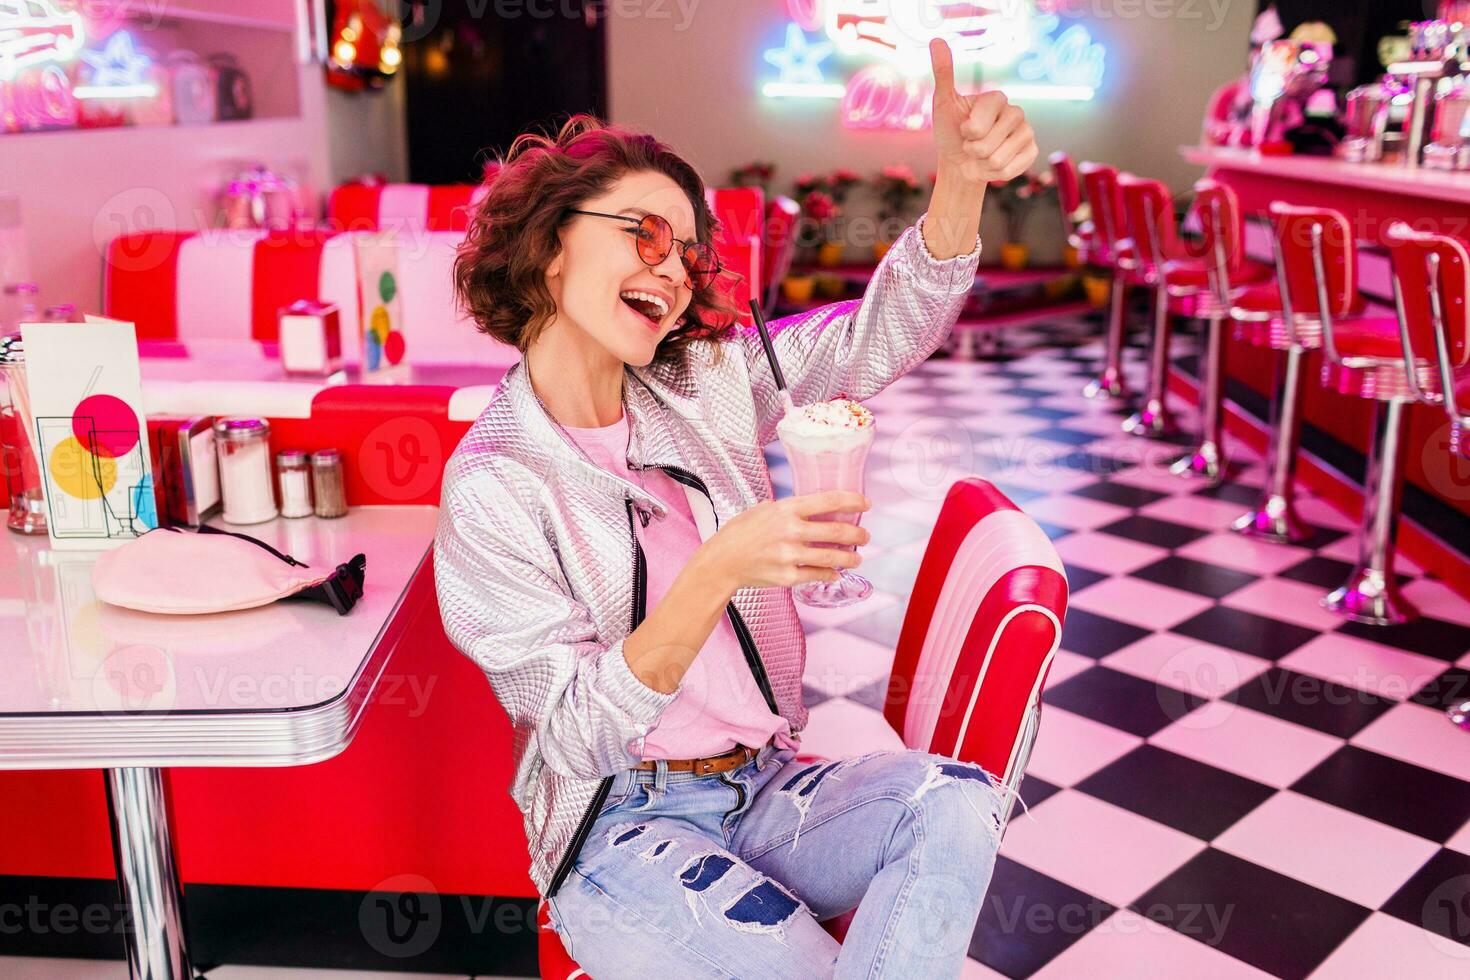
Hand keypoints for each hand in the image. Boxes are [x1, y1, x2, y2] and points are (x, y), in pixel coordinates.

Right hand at [693, 491, 871, 592]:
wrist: (722, 561)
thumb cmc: (740, 533)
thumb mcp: (762, 509)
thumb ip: (787, 508)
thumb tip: (812, 508)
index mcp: (786, 509)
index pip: (829, 501)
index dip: (853, 501)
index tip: (865, 504)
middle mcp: (790, 531)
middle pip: (837, 531)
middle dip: (857, 534)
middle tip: (865, 536)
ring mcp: (790, 555)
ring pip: (832, 557)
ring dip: (849, 558)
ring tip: (856, 558)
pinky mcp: (787, 576)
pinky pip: (817, 575)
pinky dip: (829, 574)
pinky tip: (834, 573)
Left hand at [929, 38, 1037, 184]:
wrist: (960, 162)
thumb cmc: (950, 131)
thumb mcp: (943, 103)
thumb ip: (943, 73)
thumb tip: (937, 40)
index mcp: (997, 98)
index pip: (978, 124)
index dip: (967, 132)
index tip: (964, 129)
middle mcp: (1017, 112)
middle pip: (987, 145)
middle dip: (972, 151)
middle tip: (970, 145)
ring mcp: (1027, 132)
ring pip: (998, 160)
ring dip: (981, 164)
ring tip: (980, 156)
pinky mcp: (1032, 152)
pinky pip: (1009, 170)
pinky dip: (993, 174)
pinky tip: (991, 165)